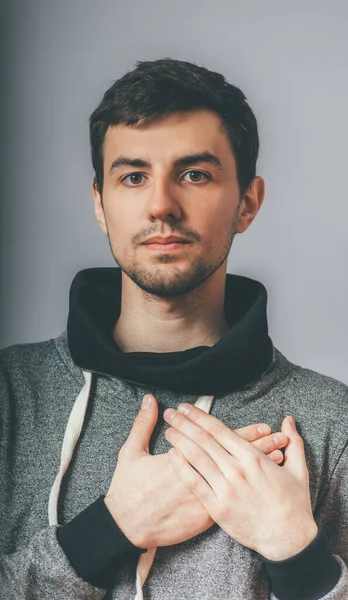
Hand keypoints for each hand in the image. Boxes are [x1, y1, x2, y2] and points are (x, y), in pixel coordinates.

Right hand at [105, 395, 287, 548]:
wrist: (127, 526)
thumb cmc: (128, 489)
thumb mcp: (132, 452)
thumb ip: (143, 424)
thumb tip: (149, 401)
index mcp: (185, 457)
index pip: (221, 440)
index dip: (245, 432)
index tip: (264, 426)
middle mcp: (199, 476)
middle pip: (236, 457)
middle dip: (260, 446)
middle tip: (279, 436)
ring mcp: (205, 497)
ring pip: (240, 478)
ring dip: (260, 467)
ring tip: (280, 456)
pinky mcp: (206, 515)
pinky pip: (235, 499)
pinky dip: (251, 489)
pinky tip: (264, 483)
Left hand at [164, 404, 317, 560]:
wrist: (288, 539)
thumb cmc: (294, 504)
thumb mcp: (298, 470)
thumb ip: (293, 442)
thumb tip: (288, 421)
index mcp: (253, 458)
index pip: (219, 430)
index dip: (200, 416)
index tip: (187, 407)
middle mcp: (237, 470)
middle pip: (204, 440)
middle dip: (185, 423)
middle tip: (171, 413)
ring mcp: (226, 489)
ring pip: (197, 458)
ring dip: (180, 441)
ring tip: (168, 430)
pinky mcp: (218, 508)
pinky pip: (195, 484)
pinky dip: (182, 468)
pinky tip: (172, 456)